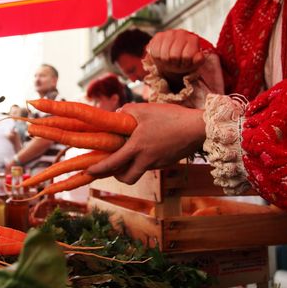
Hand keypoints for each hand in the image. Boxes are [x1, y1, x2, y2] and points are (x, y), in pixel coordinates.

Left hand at [86, 103, 205, 183]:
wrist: (197, 129)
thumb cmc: (171, 117)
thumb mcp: (145, 109)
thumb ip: (127, 111)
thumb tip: (117, 114)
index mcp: (137, 147)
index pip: (112, 164)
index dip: (98, 170)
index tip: (88, 171)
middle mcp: (146, 160)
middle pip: (126, 178)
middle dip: (114, 176)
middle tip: (109, 168)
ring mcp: (157, 163)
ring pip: (138, 172)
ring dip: (129, 168)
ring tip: (126, 154)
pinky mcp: (166, 162)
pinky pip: (149, 165)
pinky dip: (143, 160)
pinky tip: (146, 147)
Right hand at [146, 30, 205, 76]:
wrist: (172, 57)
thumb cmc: (184, 61)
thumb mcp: (193, 63)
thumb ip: (198, 61)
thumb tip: (199, 57)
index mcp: (193, 40)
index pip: (186, 56)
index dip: (185, 64)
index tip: (185, 63)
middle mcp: (182, 33)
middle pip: (174, 56)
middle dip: (174, 63)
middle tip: (176, 63)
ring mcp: (169, 33)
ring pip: (164, 55)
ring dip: (166, 61)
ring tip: (169, 60)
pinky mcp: (158, 36)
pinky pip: (155, 52)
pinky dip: (158, 58)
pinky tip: (162, 56)